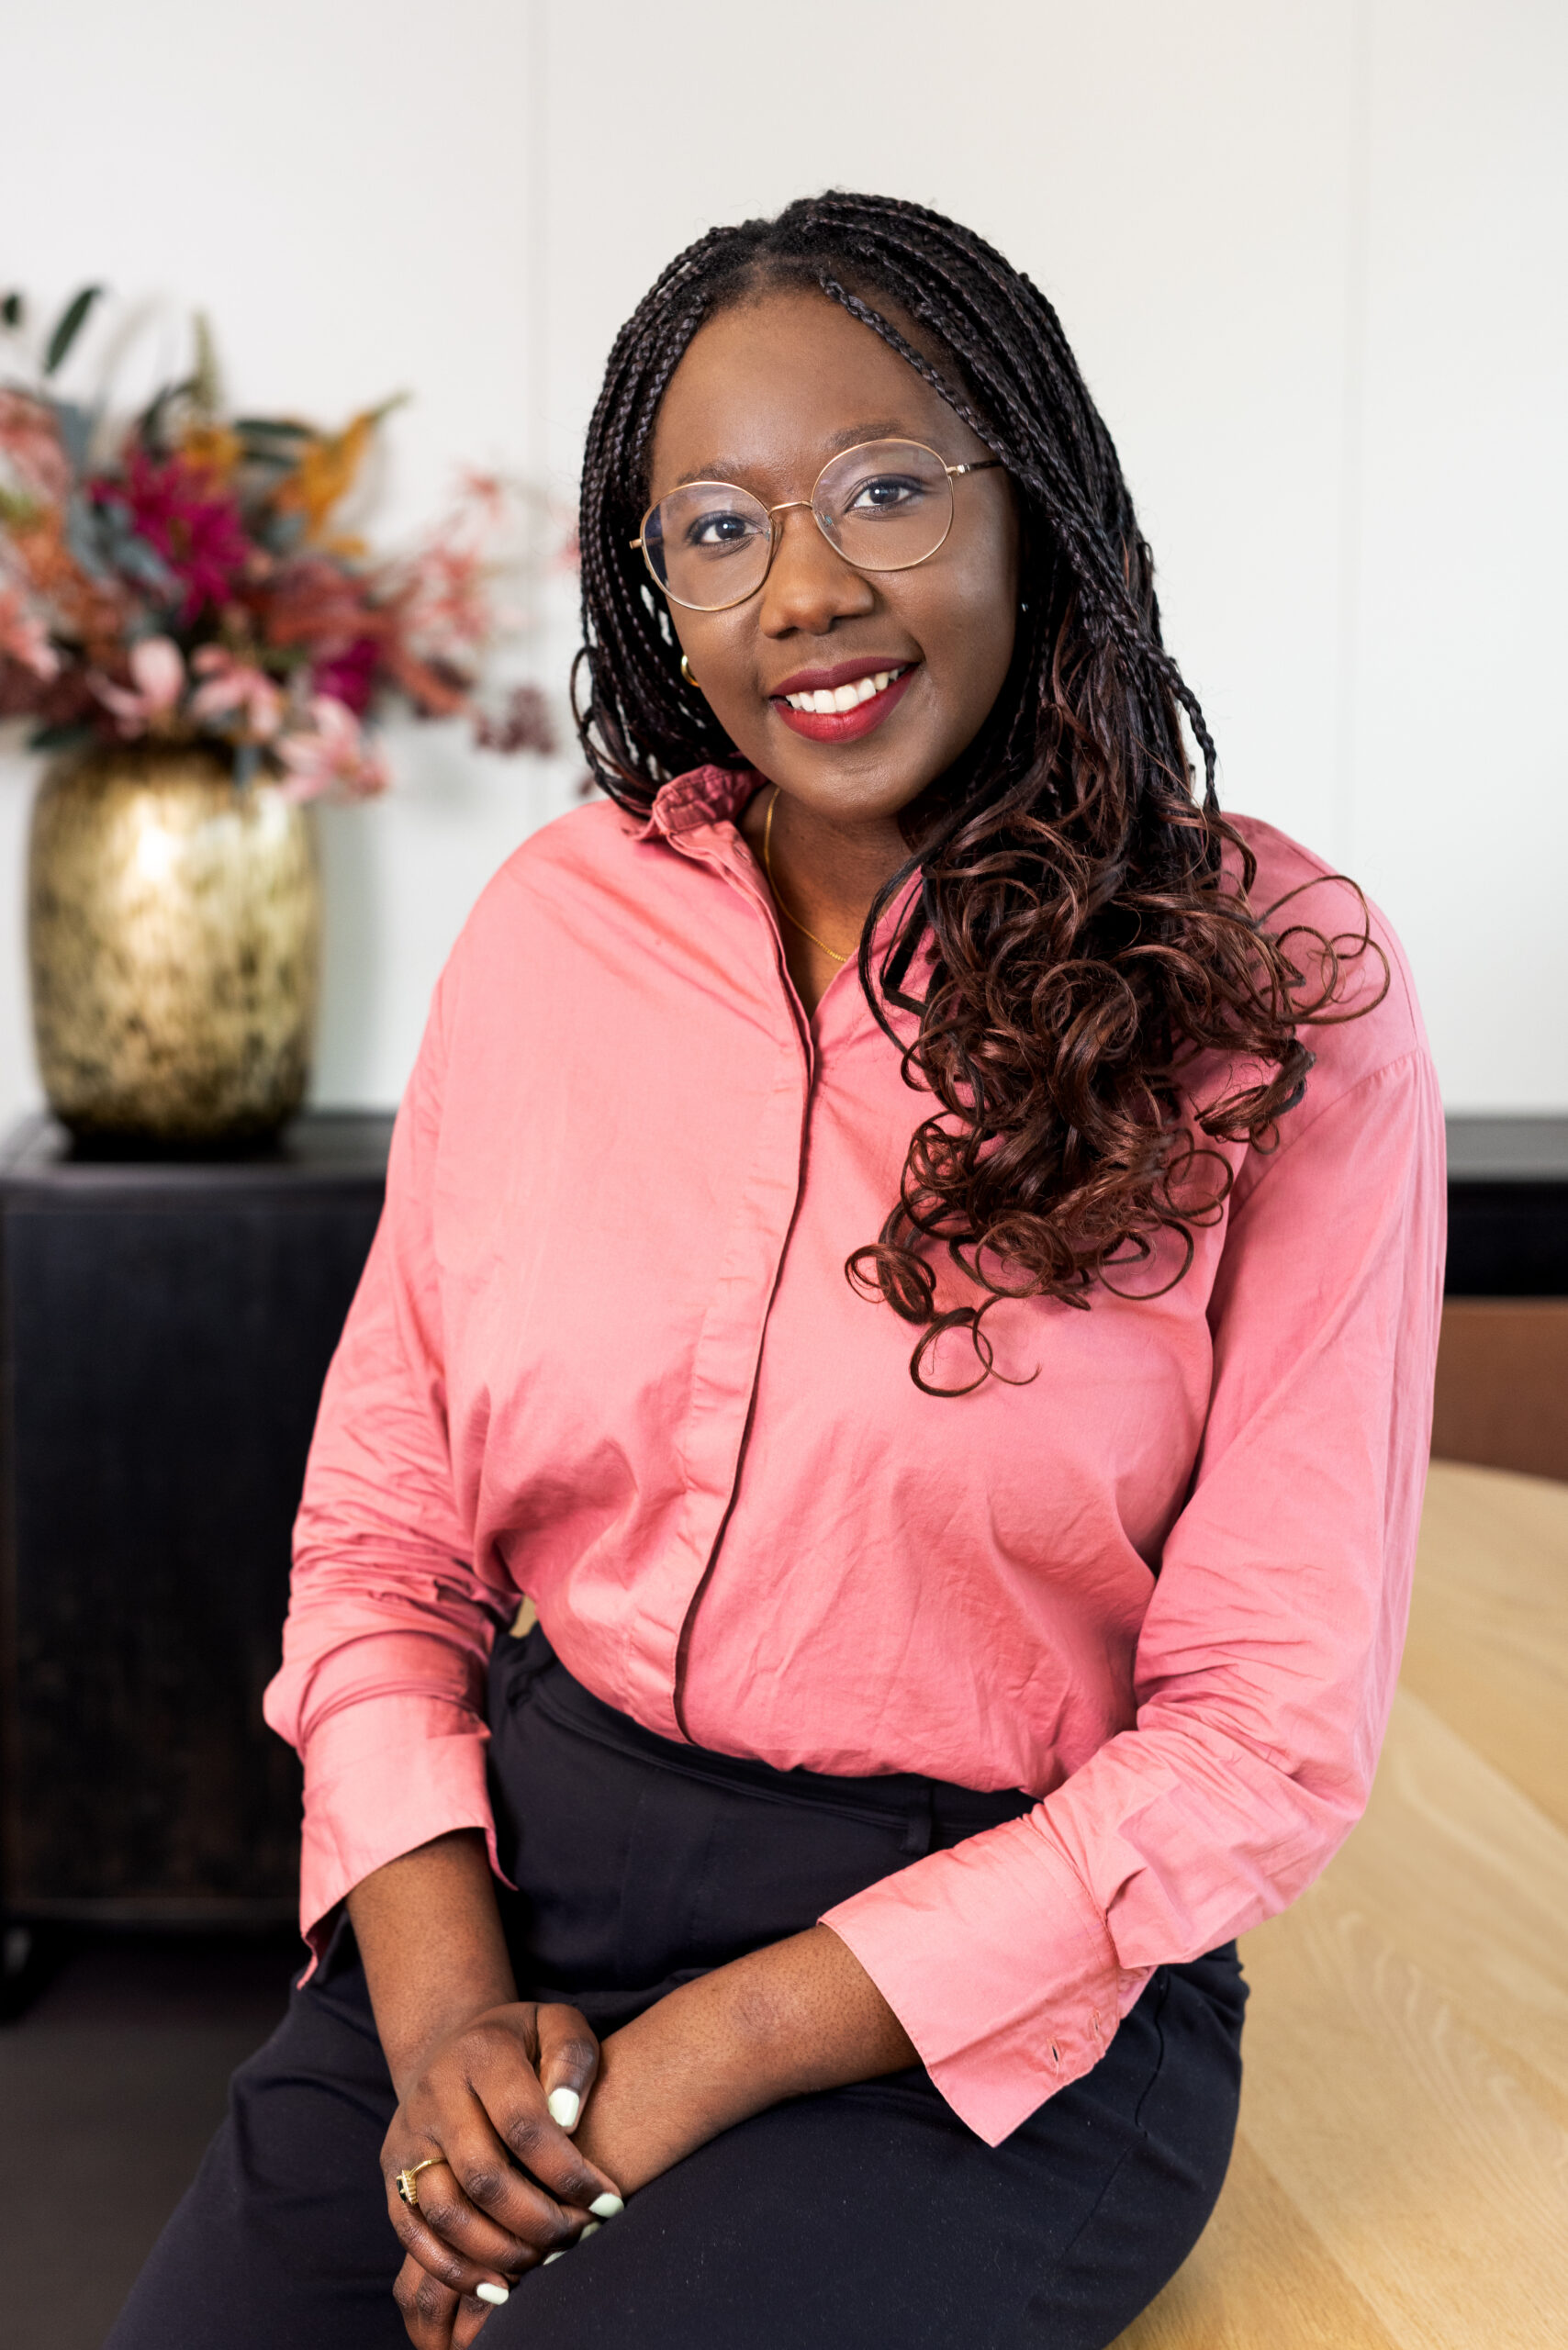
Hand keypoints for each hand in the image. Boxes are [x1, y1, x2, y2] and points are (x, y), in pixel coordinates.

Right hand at [381, 1999, 624, 2347]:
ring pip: (446, 2213)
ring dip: (501, 2250)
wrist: (454, 2047)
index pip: (524, 2124)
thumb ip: (572, 2058)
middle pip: (484, 2177)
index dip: (569, 2173)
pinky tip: (502, 2285)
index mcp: (481, 2053)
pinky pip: (414, 2234)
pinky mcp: (394, 2174)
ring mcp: (408, 2136)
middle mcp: (435, 2094)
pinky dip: (456, 2270)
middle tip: (579, 2235)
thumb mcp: (558, 2026)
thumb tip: (567, 2118)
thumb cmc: (524, 2044)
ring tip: (546, 2259)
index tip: (608, 2202)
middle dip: (539, 2220)